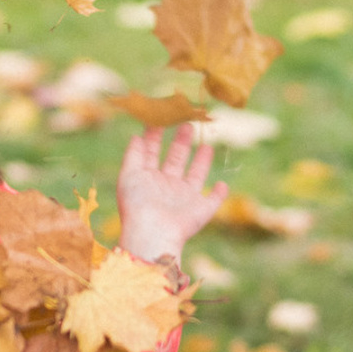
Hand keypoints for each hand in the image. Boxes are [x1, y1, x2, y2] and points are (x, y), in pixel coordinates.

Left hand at [115, 125, 225, 267]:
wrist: (152, 233)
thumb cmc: (137, 204)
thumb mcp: (130, 175)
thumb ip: (134, 155)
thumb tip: (137, 135)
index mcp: (148, 179)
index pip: (151, 153)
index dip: (155, 136)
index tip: (160, 118)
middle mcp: (166, 187)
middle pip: (175, 160)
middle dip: (181, 143)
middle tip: (187, 125)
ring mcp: (184, 199)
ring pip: (195, 176)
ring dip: (202, 161)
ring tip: (207, 146)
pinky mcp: (200, 211)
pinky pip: (212, 202)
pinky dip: (219, 194)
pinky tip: (222, 184)